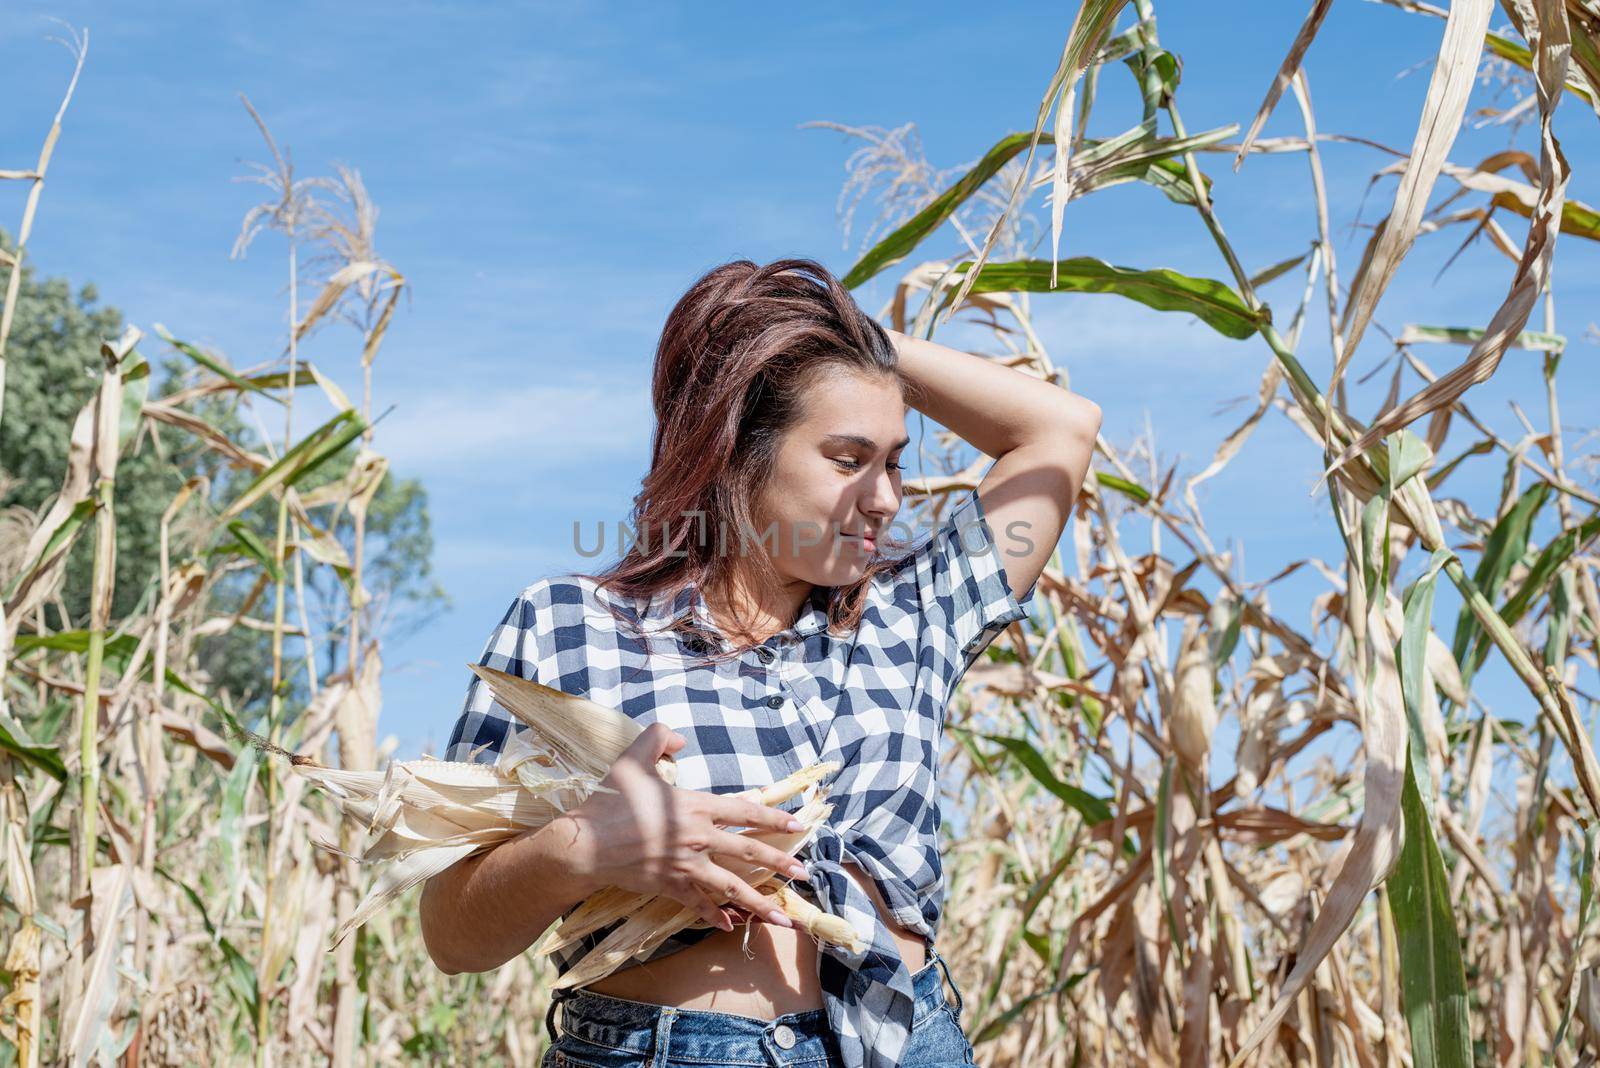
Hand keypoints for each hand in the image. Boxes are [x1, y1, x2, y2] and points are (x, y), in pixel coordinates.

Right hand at [568, 722, 810, 931]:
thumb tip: (680, 737)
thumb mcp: (633, 758)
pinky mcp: (670, 886)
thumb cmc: (609, 800)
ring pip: (731, 885)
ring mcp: (685, 865)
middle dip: (780, 863)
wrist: (585, 844)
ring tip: (782, 916)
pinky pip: (698, 904)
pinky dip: (715, 915)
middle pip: (748, 851)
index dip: (774, 818)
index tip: (798, 826)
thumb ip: (658, 738)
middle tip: (805, 874)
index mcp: (694, 806)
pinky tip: (730, 925)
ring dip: (759, 902)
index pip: (745, 812)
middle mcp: (697, 837)